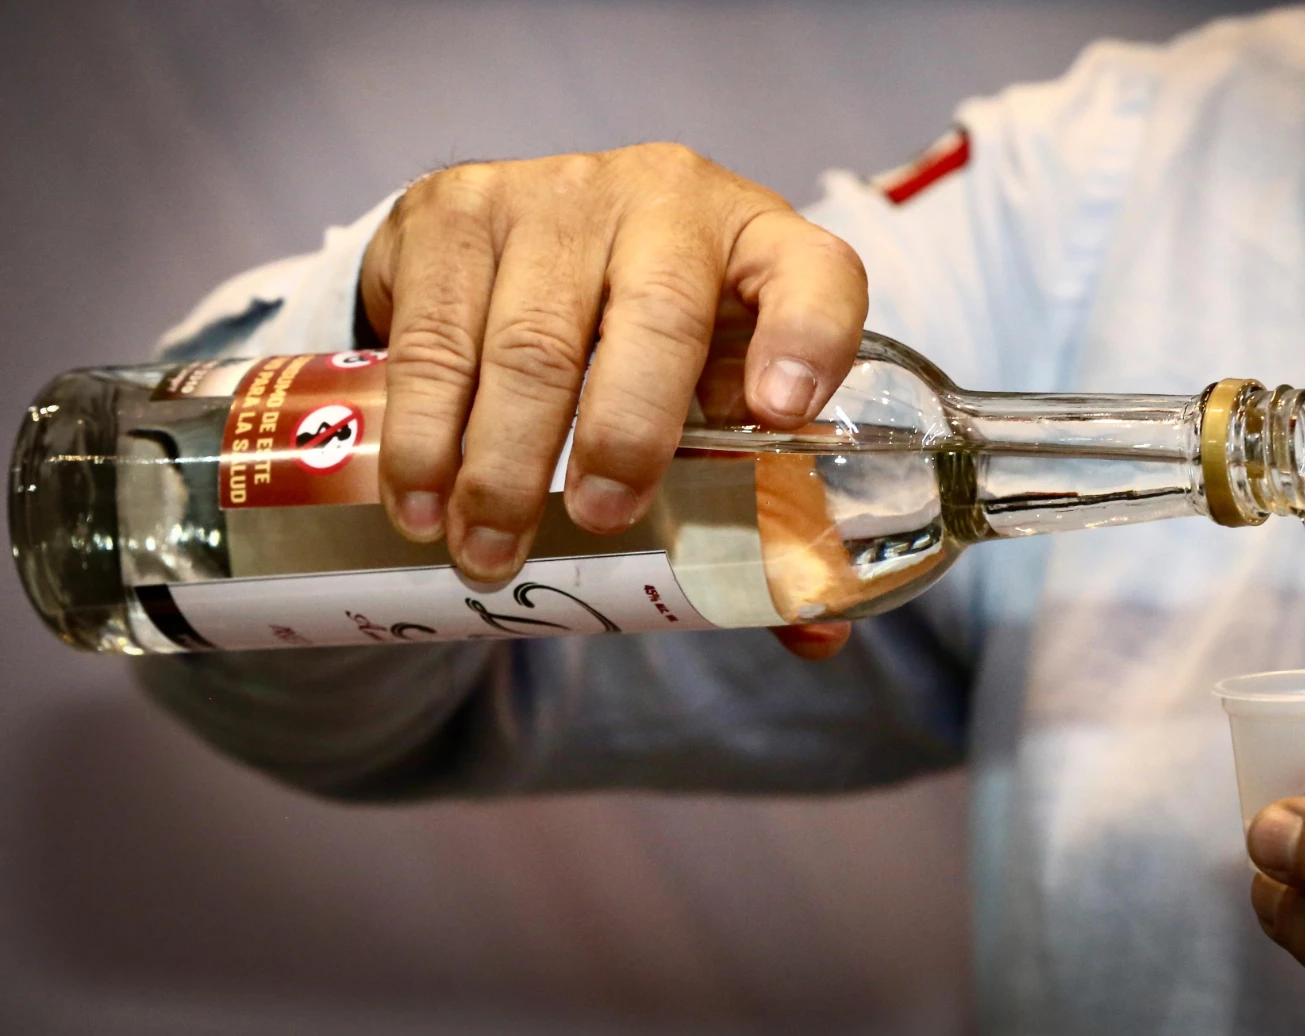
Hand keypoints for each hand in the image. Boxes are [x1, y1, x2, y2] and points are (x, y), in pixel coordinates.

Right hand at [359, 146, 867, 657]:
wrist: (525, 239)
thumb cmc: (648, 338)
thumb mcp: (714, 392)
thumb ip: (759, 498)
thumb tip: (812, 634)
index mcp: (760, 245)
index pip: (814, 275)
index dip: (807, 338)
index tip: (782, 413)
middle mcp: (666, 200)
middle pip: (657, 315)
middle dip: (625, 431)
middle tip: (601, 519)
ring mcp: (555, 195)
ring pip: (530, 339)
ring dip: (504, 463)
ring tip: (490, 551)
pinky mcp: (453, 210)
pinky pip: (434, 335)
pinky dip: (425, 436)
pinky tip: (422, 505)